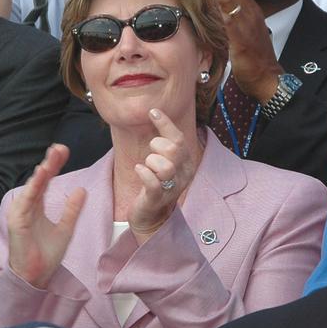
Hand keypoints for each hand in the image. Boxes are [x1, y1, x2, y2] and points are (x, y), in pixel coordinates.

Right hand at [6, 144, 85, 288]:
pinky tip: (41, 176)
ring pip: (32, 187)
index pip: (46, 180)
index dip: (54, 165)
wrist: (37, 276)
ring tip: (52, 158)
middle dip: (49, 162)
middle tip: (60, 148)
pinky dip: (33, 187)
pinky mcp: (16, 221)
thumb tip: (81, 190)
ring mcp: (20, 212)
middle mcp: (27, 205)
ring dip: (41, 172)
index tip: (63, 151)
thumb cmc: (47, 254)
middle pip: (39, 179)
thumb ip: (72, 209)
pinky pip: (26, 201)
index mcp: (37, 206)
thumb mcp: (66, 228)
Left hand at [127, 109, 196, 241]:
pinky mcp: (157, 199)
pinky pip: (153, 183)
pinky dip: (144, 173)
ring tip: (146, 167)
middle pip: (173, 150)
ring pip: (165, 166)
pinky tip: (139, 171)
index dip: (166, 123)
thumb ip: (165, 142)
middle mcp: (184, 175)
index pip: (179, 139)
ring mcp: (172, 188)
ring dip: (150, 162)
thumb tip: (155, 112)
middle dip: (157, 145)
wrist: (152, 216)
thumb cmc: (156, 183)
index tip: (152, 111)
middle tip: (151, 153)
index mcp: (187, 163)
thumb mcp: (164, 161)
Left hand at [213, 0, 282, 102]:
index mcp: (253, 12)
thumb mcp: (248, 32)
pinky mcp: (240, 40)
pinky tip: (202, 5)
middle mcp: (251, 14)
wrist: (267, 78)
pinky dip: (215, 11)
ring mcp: (247, 26)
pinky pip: (227, 21)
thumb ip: (236, 19)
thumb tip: (221, 11)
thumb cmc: (256, 57)